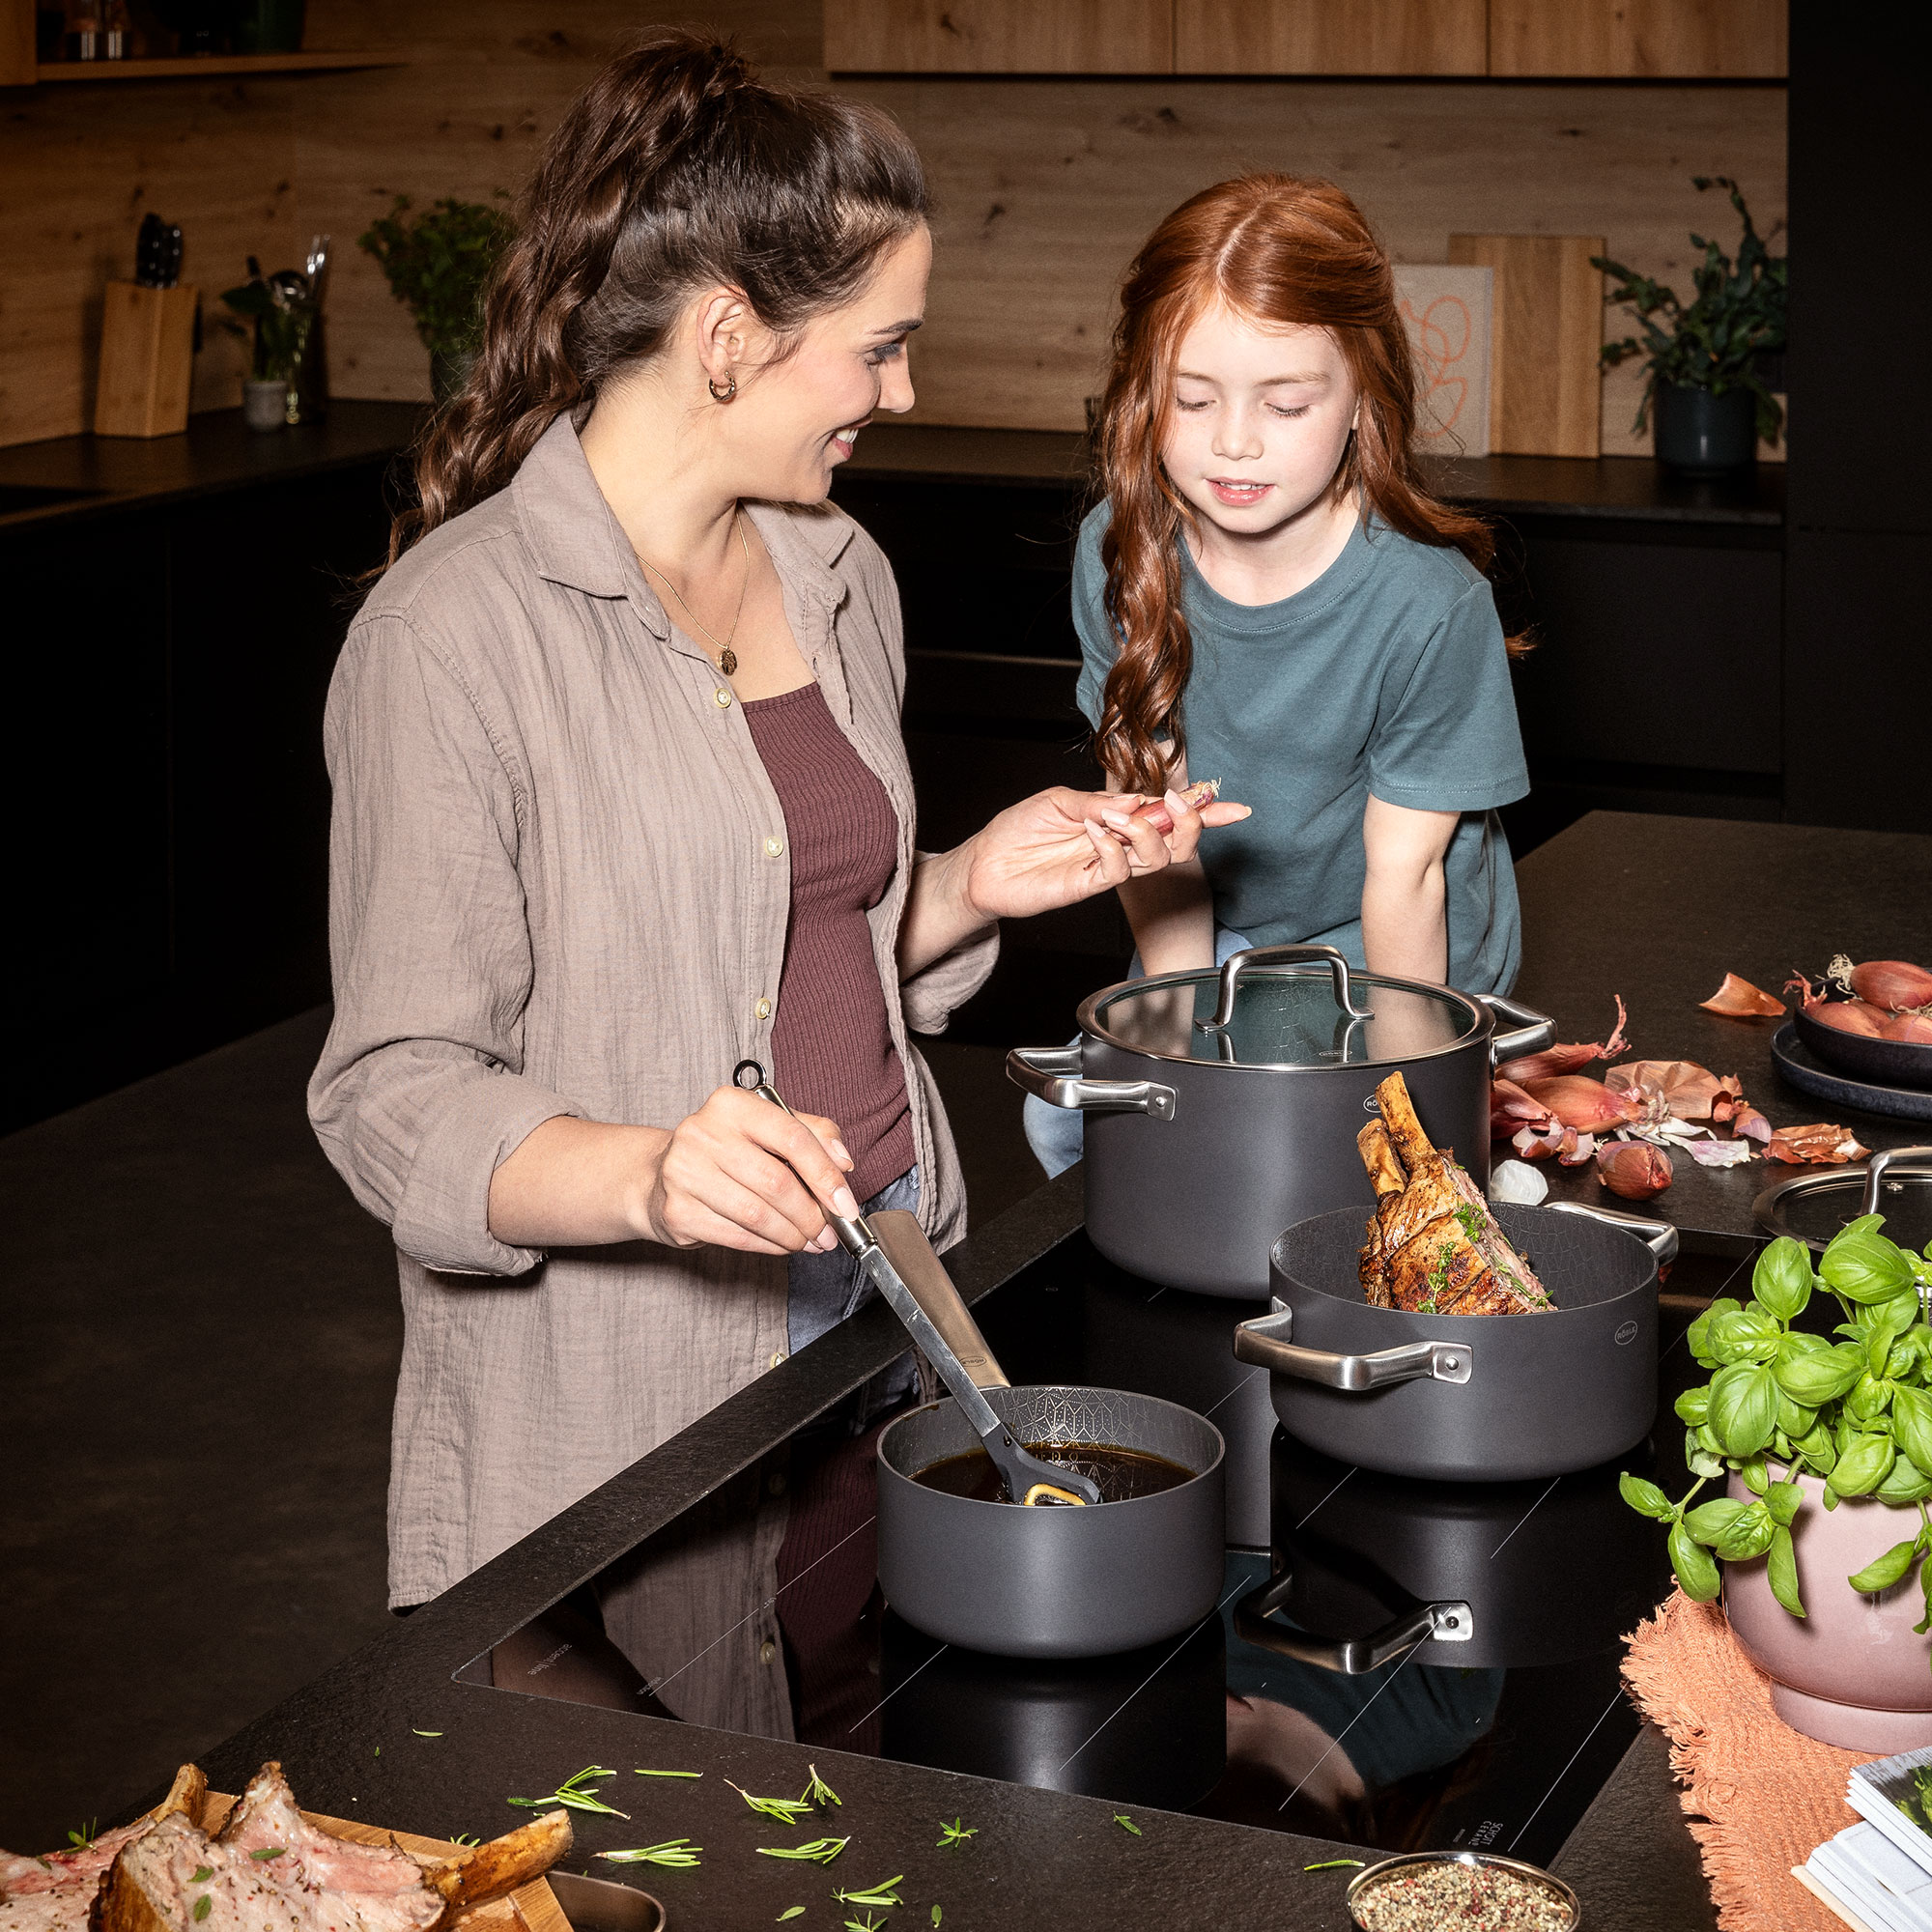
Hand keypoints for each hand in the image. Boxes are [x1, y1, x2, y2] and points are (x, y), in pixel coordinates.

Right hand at [642, 1087, 858, 1256]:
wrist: (658, 1176)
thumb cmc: (724, 1150)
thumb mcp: (765, 1127)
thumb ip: (811, 1134)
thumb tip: (843, 1162)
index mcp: (731, 1104)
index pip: (792, 1137)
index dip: (825, 1174)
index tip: (845, 1203)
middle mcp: (702, 1132)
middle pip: (776, 1182)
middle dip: (811, 1215)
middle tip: (829, 1231)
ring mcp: (684, 1172)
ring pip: (758, 1214)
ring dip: (793, 1235)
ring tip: (810, 1241)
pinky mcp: (678, 1211)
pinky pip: (738, 1235)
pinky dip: (769, 1246)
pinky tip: (782, 1244)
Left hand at [958, 785, 1248, 922]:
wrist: (985, 861)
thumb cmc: (1019, 829)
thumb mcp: (1060, 801)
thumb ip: (1100, 802)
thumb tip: (1137, 801)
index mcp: (1118, 818)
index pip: (1169, 815)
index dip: (1204, 812)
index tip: (1232, 806)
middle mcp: (1120, 844)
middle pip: (1177, 843)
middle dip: (1189, 823)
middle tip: (1177, 805)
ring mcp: (1107, 866)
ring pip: (1156, 859)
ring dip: (1146, 832)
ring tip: (1117, 819)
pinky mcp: (1089, 885)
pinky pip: (1118, 870)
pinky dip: (1112, 846)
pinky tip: (1093, 834)